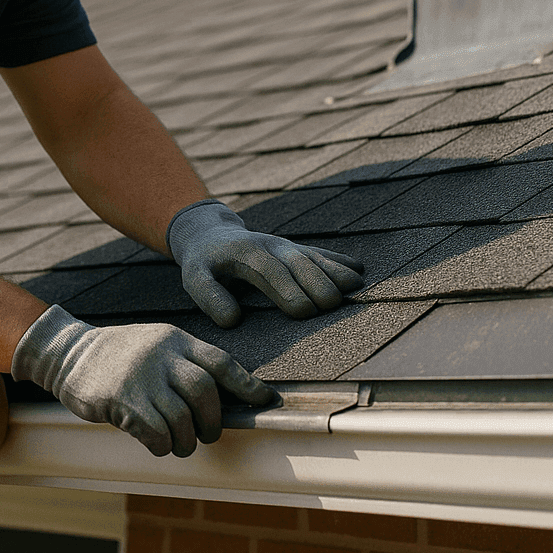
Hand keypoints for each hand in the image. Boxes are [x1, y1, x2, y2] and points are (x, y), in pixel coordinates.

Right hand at [11, 306, 276, 456]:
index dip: (247, 384)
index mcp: (175, 340)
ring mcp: (141, 376)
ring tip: (179, 444)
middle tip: (207, 434)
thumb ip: (183, 364)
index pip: (219, 362)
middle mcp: (161, 355)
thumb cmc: (119, 356)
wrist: (67, 352)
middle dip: (212, 420)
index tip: (266, 402)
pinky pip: (155, 432)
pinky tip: (156, 444)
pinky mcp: (122, 399)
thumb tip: (221, 399)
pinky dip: (163, 445)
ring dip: (186, 439)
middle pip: (204, 391)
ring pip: (181, 417)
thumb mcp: (155, 345)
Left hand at [167, 199, 364, 328]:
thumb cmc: (204, 262)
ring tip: (356, 285)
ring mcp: (286, 246)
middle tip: (334, 305)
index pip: (270, 271)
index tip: (303, 312)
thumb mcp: (194, 277)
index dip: (287, 290)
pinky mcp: (295, 249)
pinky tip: (358, 269)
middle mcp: (270, 245)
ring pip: (313, 256)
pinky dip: (338, 260)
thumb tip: (232, 320)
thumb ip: (209, 297)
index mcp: (245, 253)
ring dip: (335, 270)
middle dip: (317, 282)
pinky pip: (319, 253)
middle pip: (298, 263)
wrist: (211, 232)